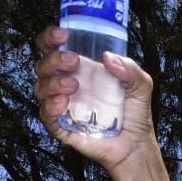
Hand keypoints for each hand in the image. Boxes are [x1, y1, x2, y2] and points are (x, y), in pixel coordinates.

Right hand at [35, 27, 156, 172]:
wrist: (136, 145)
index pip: (54, 48)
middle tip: (74, 61)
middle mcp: (66, 84)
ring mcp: (62, 106)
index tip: (63, 35)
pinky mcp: (62, 127)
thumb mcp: (140, 85)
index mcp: (79, 70)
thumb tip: (108, 57)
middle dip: (54, 59)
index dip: (51, 38)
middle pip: (43, 65)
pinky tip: (63, 102)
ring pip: (41, 88)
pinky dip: (50, 107)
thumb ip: (130, 68)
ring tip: (74, 85)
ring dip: (53, 82)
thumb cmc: (134, 113)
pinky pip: (46, 115)